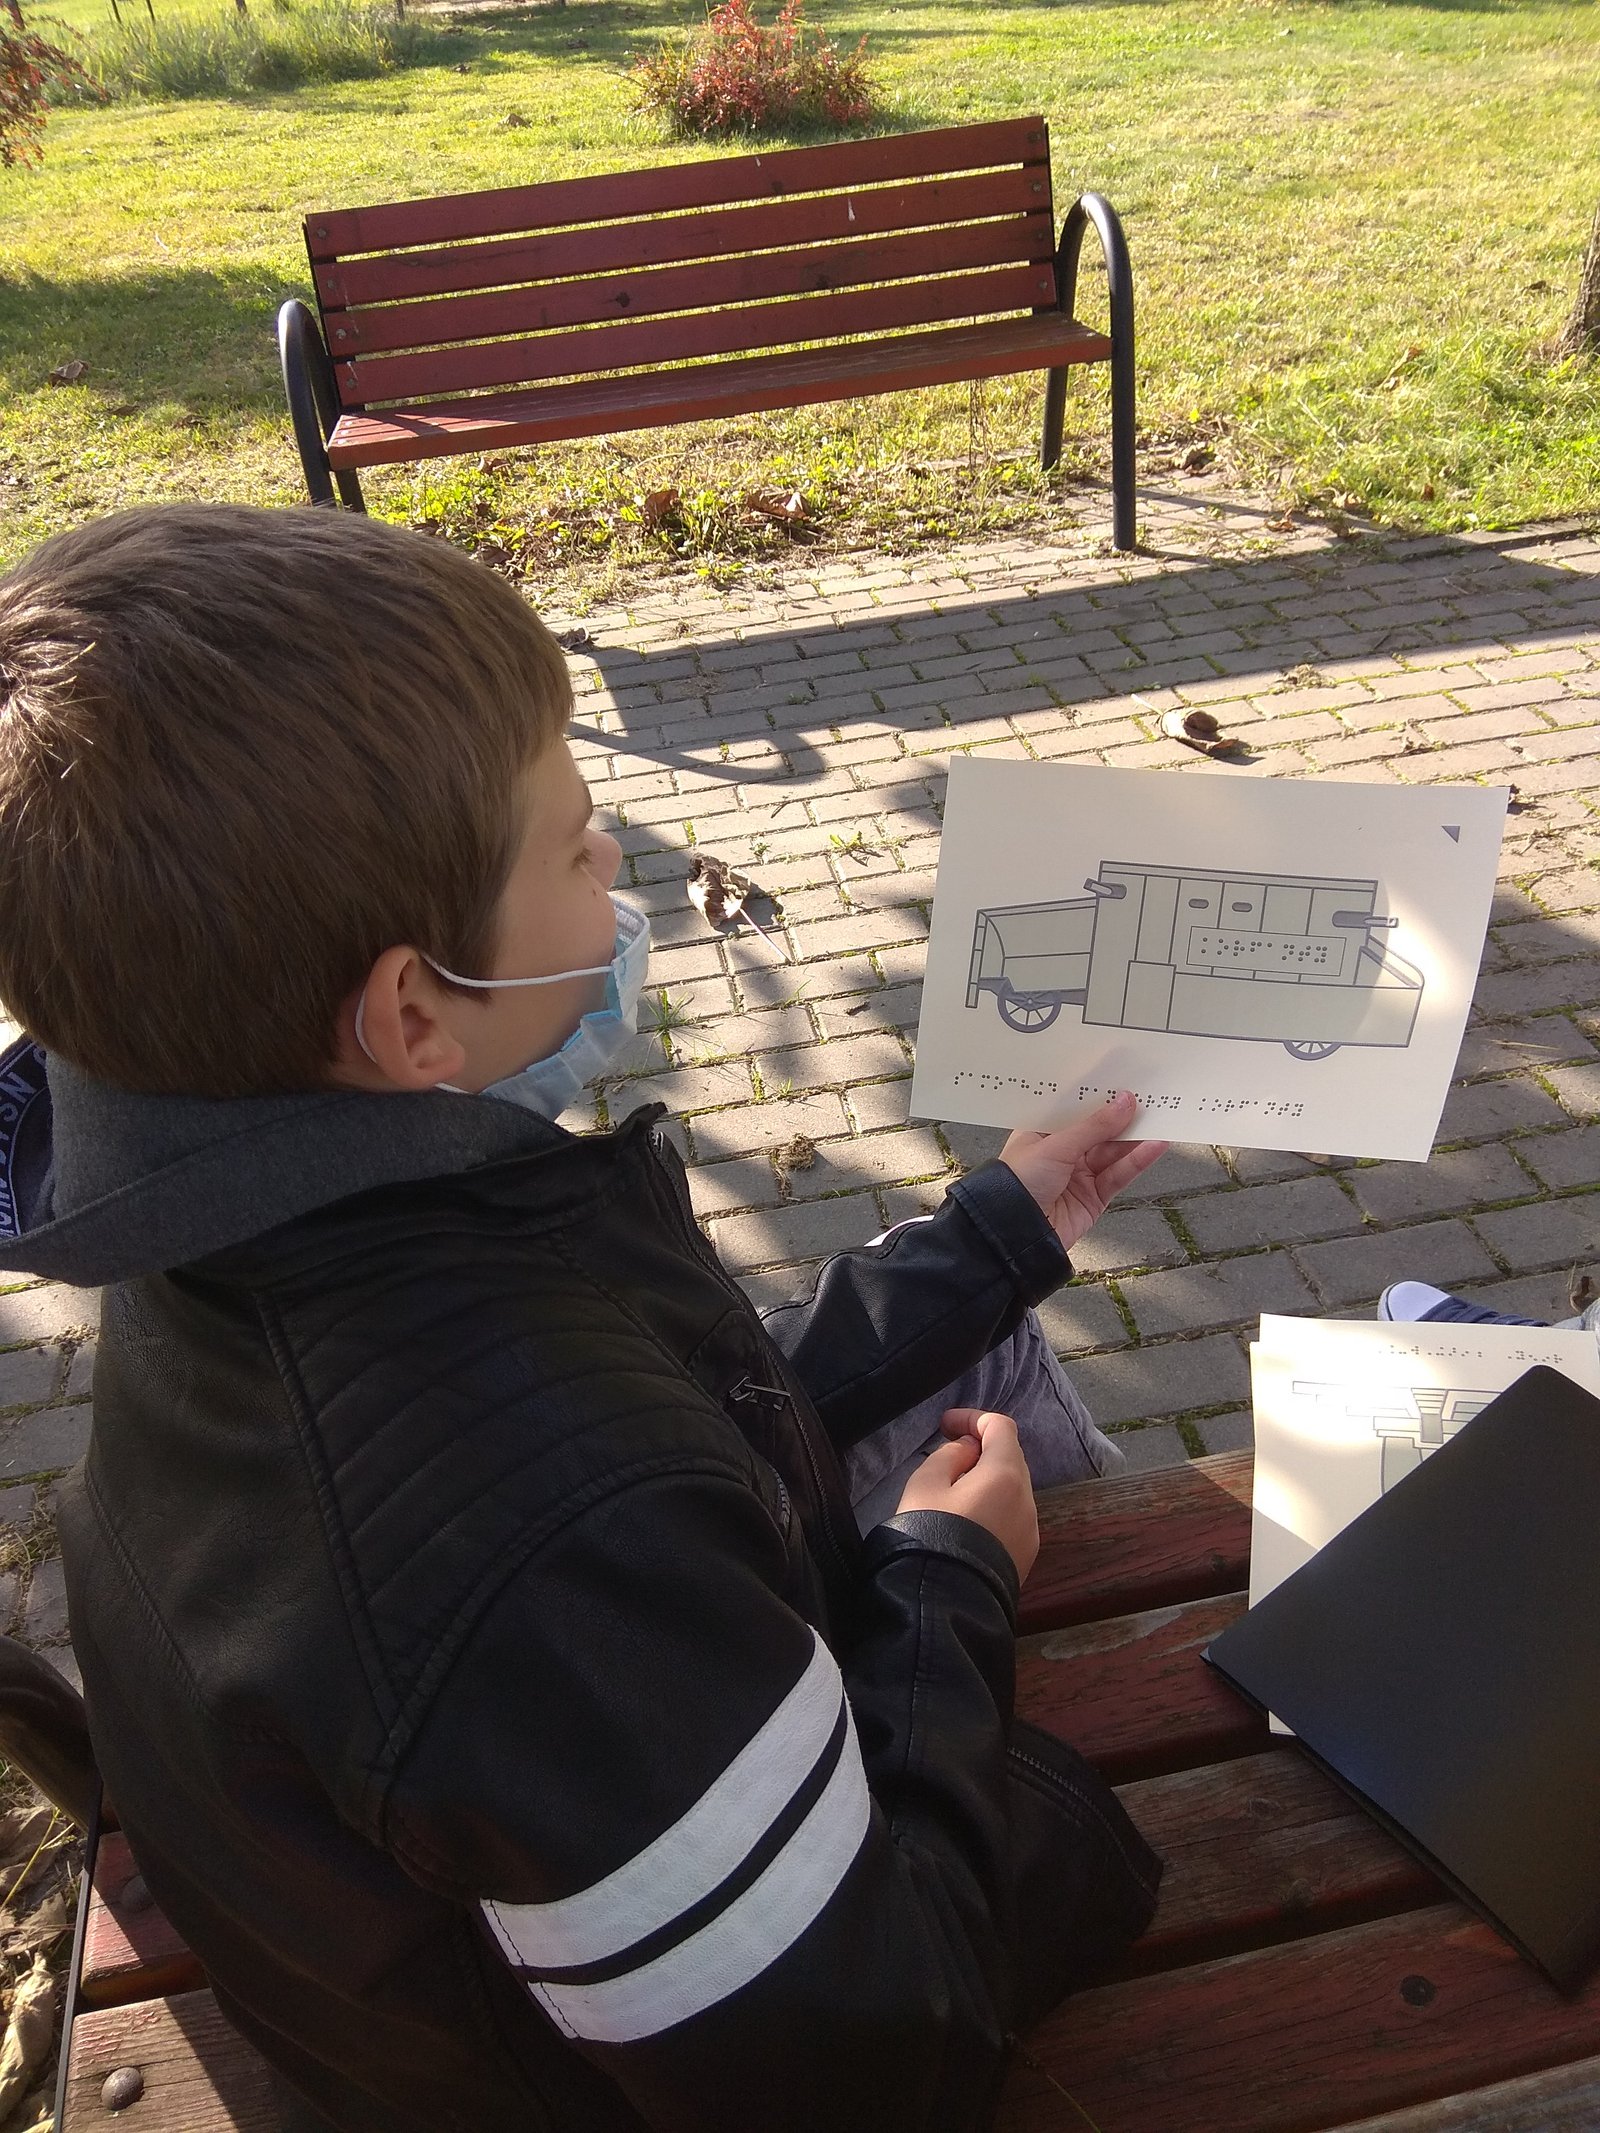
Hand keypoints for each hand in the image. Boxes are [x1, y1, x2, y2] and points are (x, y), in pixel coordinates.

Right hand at [895, 1409, 1038, 1583]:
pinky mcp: (1026, 1556)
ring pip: (1012, 1489)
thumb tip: (969, 1450)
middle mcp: (1027, 1500)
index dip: (972, 1418)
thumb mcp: (925, 1484)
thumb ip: (949, 1456)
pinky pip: (1012, 1517)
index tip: (945, 1425)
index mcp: (1006, 1475)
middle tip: (947, 1453)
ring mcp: (1030, 1531)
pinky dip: (994, 1505)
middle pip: (1010, 1458)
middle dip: (981, 1448)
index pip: (1001, 1427)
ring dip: (988, 1479)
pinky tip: (968, 1520)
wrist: (945, 1604)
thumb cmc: (930, 1534)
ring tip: (953, 1491)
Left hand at [999, 1090, 1167, 1255]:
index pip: (1075, 1110)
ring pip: (1113, 1153)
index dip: (1098, 1097)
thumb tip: (1124, 1103)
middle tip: (1148, 1100)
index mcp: (1041, 1133)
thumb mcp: (1055, 1146)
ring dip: (1135, 1139)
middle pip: (1099, 1130)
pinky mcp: (1094, 1197)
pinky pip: (1119, 1175)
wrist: (1015, 1235)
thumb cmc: (1017, 1185)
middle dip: (1123, 1117)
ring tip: (1159, 1121)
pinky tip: (1153, 1147)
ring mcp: (1078, 1175)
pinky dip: (1137, 1161)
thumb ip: (1094, 1126)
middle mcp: (1060, 1153)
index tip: (1123, 1081)